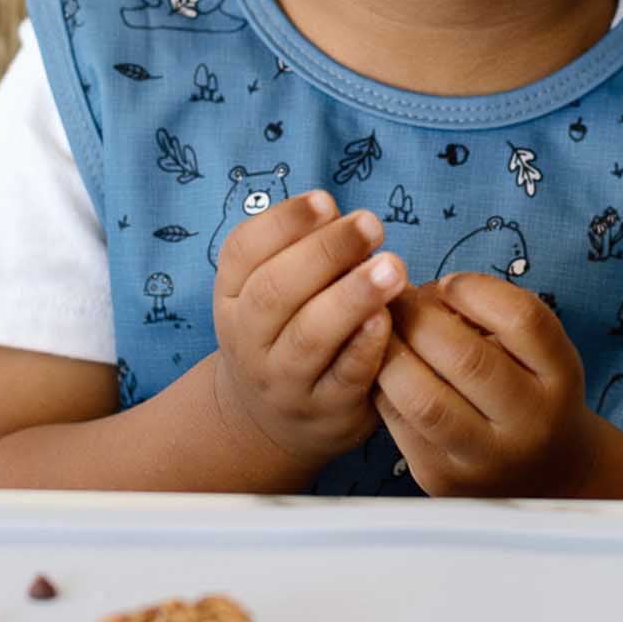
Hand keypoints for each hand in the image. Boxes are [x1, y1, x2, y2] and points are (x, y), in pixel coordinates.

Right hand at [210, 190, 407, 472]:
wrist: (266, 422)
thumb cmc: (283, 334)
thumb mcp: (269, 292)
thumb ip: (301, 254)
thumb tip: (345, 217)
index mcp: (231, 296)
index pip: (243, 251)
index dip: (284, 222)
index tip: (326, 199)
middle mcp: (247, 339)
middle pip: (275, 291)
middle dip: (325, 251)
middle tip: (371, 224)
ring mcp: (283, 381)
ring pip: (309, 336)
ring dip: (351, 297)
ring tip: (392, 267)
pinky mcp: (324, 412)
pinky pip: (344, 377)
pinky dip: (365, 346)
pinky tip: (387, 318)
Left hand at [372, 272, 595, 496]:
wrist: (547, 473)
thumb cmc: (532, 393)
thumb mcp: (538, 352)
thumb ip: (495, 316)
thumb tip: (421, 292)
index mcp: (560, 378)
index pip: (522, 320)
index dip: (473, 290)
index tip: (448, 285)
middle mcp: (530, 423)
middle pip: (467, 359)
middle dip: (419, 316)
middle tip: (398, 299)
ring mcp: (485, 458)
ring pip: (423, 400)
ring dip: (390, 353)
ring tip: (383, 331)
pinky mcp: (442, 478)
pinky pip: (398, 424)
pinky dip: (382, 386)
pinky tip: (383, 368)